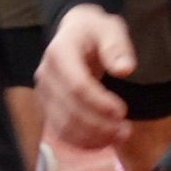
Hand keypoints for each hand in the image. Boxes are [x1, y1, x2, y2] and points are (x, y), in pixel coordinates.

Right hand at [35, 2, 138, 155]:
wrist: (75, 35)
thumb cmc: (95, 32)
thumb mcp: (110, 29)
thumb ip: (117, 46)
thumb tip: (124, 69)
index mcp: (60, 53)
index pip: (77, 86)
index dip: (99, 103)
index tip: (122, 111)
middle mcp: (46, 75)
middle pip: (71, 111)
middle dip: (100, 125)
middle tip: (126, 129)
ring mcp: (44, 94)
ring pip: (65, 126)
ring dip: (94, 137)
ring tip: (120, 136)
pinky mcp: (47, 108)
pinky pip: (62, 132)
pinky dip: (83, 142)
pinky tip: (105, 141)